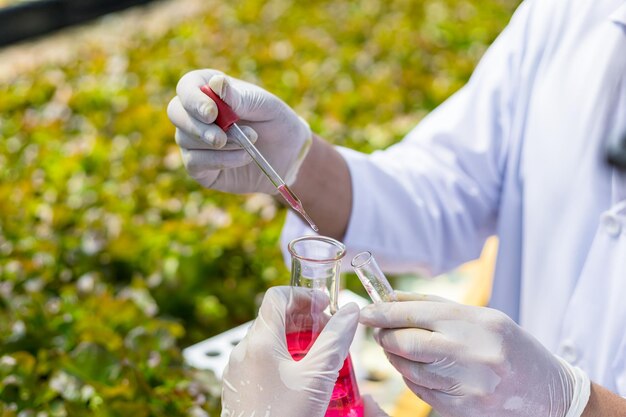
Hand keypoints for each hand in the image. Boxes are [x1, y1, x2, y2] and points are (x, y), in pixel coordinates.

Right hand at [167, 69, 311, 193]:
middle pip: (175, 112)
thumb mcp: (265, 106)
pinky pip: (195, 163)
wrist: (290, 155)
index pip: (187, 87)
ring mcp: (194, 140)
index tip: (213, 113)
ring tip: (249, 143)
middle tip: (220, 138)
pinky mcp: (199, 167)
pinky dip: (220, 161)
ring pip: (185, 139)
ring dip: (218, 144)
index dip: (194, 99)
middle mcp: (195, 114)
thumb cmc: (276, 122)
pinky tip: (243, 158)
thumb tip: (216, 82)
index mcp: (209, 89)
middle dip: (197, 126)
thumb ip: (239, 97)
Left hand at [221, 286, 359, 416]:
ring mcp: (237, 370)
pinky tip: (300, 378)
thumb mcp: (318, 378)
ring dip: (294, 339)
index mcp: (259, 341)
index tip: (325, 307)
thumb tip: (350, 311)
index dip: (304, 295)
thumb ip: (335, 340)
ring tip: (318, 355)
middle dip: (303, 319)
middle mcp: (242, 350)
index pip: (277, 296)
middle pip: (273, 318)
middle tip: (328, 330)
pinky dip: (282, 358)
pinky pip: (260, 361)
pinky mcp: (238, 388)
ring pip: (267, 340)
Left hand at [360, 292, 590, 416]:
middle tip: (379, 331)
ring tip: (399, 348)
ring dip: (395, 357)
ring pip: (409, 369)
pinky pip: (420, 390)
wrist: (548, 393)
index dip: (383, 312)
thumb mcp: (482, 316)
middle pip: (406, 343)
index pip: (415, 314)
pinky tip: (419, 368)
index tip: (365, 312)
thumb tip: (391, 298)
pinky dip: (411, 377)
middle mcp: (471, 353)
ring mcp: (467, 385)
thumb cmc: (511, 346)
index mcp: (476, 323)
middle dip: (384, 336)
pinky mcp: (462, 409)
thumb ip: (435, 305)